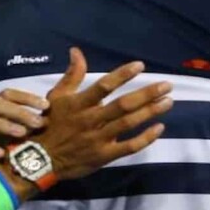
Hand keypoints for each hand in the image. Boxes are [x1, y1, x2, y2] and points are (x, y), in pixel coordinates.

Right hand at [0, 89, 48, 177]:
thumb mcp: (8, 131)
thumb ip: (24, 123)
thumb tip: (49, 119)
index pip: (7, 94)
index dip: (26, 97)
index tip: (46, 106)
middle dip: (18, 112)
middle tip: (38, 123)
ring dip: (3, 125)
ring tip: (22, 133)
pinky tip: (1, 153)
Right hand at [34, 48, 172, 181]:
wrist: (41, 158)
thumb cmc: (50, 124)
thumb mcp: (56, 96)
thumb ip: (71, 74)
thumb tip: (76, 51)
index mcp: (79, 104)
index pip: (104, 86)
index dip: (122, 75)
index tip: (140, 65)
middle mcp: (91, 120)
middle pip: (123, 105)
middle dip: (147, 94)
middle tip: (167, 85)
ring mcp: (99, 139)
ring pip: (129, 124)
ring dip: (150, 112)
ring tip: (168, 101)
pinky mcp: (104, 156)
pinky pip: (129, 147)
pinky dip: (146, 138)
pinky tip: (160, 128)